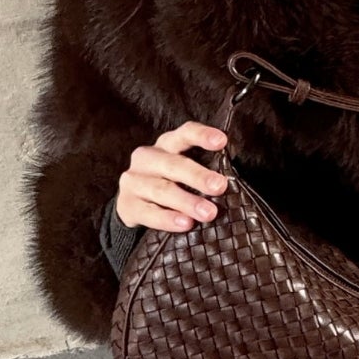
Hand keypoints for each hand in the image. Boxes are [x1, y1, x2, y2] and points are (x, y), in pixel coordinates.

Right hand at [115, 121, 230, 233]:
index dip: (202, 135)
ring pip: (162, 190)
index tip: (222, 141)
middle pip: (173, 164)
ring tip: (208, 213)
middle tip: (220, 187)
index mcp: (166, 145)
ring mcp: (133, 181)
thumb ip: (203, 170)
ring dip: (187, 202)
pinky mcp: (126, 205)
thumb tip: (232, 181)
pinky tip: (185, 224)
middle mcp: (147, 158)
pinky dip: (167, 219)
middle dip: (198, 176)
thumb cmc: (170, 184)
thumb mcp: (182, 172)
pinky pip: (148, 213)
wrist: (134, 206)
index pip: (184, 134)